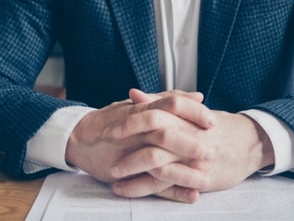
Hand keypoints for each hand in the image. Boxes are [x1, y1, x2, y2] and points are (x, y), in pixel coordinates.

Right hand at [65, 89, 213, 189]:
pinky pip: (151, 185)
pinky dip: (174, 191)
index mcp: (141, 110)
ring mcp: (129, 153)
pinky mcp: (126, 174)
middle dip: (191, 142)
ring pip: (159, 160)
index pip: (171, 105)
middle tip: (213, 148)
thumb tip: (198, 97)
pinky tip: (193, 195)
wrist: (80, 139)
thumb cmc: (113, 119)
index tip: (212, 120)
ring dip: (184, 169)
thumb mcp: (139, 105)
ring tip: (206, 176)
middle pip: (166, 133)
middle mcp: (136, 130)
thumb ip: (168, 100)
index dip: (193, 112)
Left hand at [111, 91, 274, 200]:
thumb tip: (134, 94)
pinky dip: (141, 188)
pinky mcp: (197, 180)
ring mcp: (194, 160)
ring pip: (158, 164)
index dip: (132, 120)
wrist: (251, 144)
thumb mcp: (192, 111)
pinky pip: (165, 186)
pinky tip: (125, 189)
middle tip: (107, 148)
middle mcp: (191, 137)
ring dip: (131, 169)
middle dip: (128, 144)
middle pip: (155, 137)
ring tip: (111, 173)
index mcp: (188, 117)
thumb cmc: (217, 126)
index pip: (157, 114)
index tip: (112, 125)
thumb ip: (162, 103)